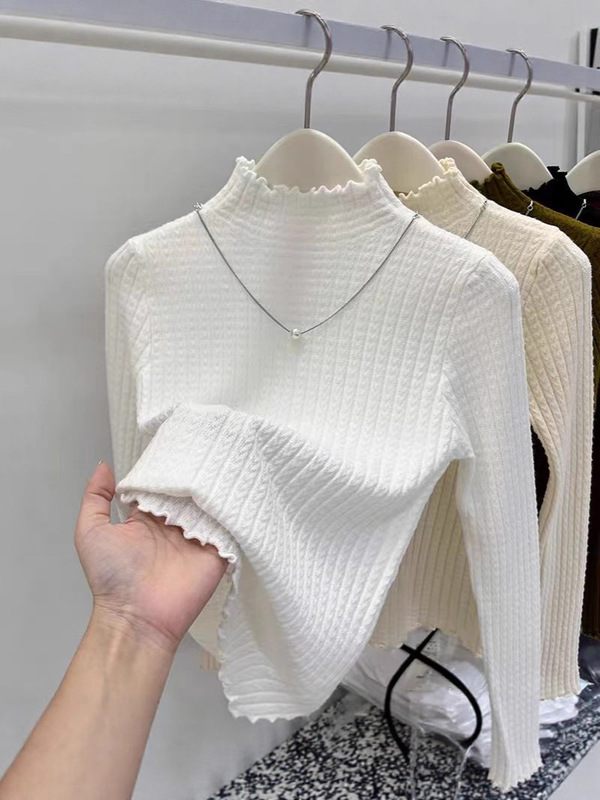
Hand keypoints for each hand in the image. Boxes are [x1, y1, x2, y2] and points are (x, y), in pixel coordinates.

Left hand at [74, 461, 227, 654]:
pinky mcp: (217, 552)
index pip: (161, 486)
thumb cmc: (111, 579)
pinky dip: (233, 511)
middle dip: (194, 474)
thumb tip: (104, 468)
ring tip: (223, 463)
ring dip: (215, 489)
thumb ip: (95, 498)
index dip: (166, 467)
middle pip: (188, 492)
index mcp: (147, 519)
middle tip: (205, 448)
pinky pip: (230, 527)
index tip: (175, 444)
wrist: (136, 618)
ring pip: (211, 505)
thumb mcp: (91, 532)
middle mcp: (173, 526)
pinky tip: (235, 492)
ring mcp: (197, 538)